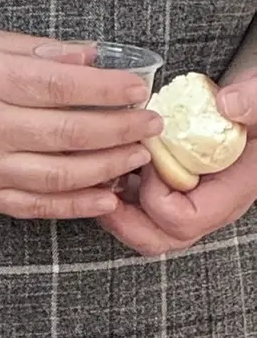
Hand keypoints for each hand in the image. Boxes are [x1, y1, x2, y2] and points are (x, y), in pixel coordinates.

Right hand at [0, 28, 160, 220]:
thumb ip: (30, 49)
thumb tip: (90, 55)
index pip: (59, 84)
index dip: (107, 88)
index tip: (138, 85)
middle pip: (70, 131)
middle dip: (121, 127)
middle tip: (152, 122)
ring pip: (63, 172)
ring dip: (111, 166)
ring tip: (138, 154)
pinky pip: (40, 205)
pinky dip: (79, 204)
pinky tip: (106, 194)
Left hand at [105, 70, 256, 255]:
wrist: (256, 103)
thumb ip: (253, 101)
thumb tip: (229, 105)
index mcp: (235, 186)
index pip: (187, 219)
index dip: (157, 198)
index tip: (147, 159)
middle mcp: (213, 200)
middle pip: (164, 237)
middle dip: (124, 220)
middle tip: (99, 183)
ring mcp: (194, 195)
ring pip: (150, 227)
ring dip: (117, 207)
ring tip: (96, 171)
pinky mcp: (178, 183)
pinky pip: (145, 204)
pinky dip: (120, 189)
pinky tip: (105, 159)